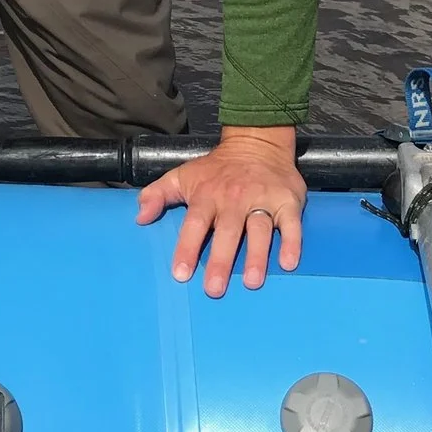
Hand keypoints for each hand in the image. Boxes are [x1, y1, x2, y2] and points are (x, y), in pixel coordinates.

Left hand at [134, 125, 306, 295]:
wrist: (257, 141)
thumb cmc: (217, 168)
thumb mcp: (183, 175)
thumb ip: (158, 194)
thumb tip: (139, 217)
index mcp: (208, 195)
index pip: (195, 223)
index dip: (187, 248)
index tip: (181, 274)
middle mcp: (235, 198)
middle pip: (228, 231)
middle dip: (221, 260)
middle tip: (215, 289)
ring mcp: (263, 199)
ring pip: (260, 229)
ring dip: (257, 255)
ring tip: (252, 282)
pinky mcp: (288, 201)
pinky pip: (291, 224)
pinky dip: (292, 242)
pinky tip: (289, 263)